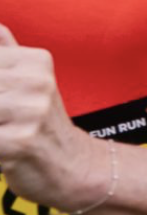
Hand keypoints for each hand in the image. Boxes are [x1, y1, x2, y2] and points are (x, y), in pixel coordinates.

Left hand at [0, 27, 102, 209]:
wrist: (72, 166)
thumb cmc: (42, 123)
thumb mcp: (33, 80)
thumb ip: (8, 49)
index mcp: (36, 61)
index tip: (0, 99)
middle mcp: (36, 82)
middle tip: (1, 114)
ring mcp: (30, 112)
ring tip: (3, 127)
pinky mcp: (20, 142)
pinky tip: (2, 148)